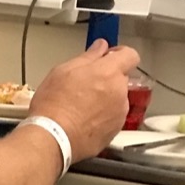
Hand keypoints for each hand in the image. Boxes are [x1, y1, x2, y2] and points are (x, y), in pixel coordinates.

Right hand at [27, 39, 139, 161]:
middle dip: (106, 78)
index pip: (130, 55)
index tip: (108, 56)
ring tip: (80, 104)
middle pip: (120, 78)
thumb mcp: (63, 71)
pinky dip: (102, 115)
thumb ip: (87, 57)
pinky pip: (112, 116)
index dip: (120, 53)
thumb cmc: (54, 103)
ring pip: (116, 98)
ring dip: (104, 98)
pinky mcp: (116, 129)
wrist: (54, 135)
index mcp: (108, 72)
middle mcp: (120, 91)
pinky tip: (83, 117)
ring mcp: (120, 112)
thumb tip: (99, 48)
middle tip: (83, 83)